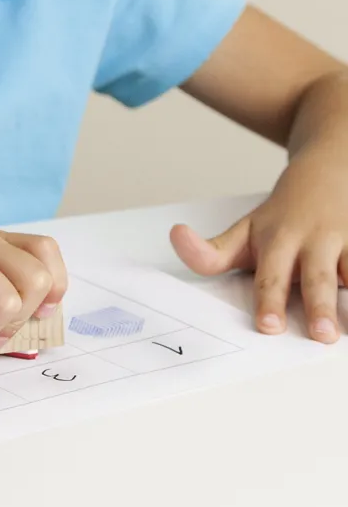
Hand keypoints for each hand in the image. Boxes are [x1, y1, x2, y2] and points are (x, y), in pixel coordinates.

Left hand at [170, 149, 347, 343]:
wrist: (328, 171)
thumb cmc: (281, 217)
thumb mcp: (244, 232)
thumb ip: (211, 252)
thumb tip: (175, 236)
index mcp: (276, 242)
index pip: (267, 275)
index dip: (267, 299)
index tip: (268, 325)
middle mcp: (311, 242)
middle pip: (314, 278)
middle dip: (316, 305)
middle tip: (318, 335)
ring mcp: (343, 241)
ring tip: (347, 329)